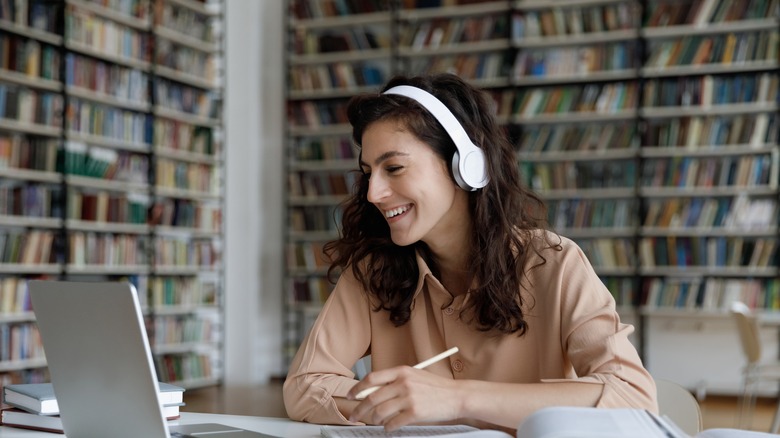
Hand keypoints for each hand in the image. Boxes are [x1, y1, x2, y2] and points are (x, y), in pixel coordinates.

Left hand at [347, 366, 463, 430]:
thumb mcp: (414, 376)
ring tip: (378, 421)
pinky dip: (388, 427)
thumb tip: (371, 392)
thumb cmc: (436, 387)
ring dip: (375, 420)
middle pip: (372, 397)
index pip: (371, 378)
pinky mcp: (415, 413)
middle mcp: (403, 383)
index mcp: (401, 371)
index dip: (357, 388)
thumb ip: (394, 381)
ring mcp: (409, 398)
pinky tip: (389, 427)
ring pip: (380, 412)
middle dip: (360, 409)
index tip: (350, 395)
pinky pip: (393, 423)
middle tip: (355, 416)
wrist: (457, 396)